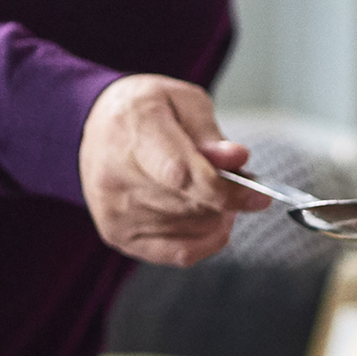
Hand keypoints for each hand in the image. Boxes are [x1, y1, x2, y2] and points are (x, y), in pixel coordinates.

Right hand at [77, 72, 259, 265]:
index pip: (180, 174)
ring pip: (190, 229)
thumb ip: (210, 133)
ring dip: (217, 216)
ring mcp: (114, 210)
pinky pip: (178, 254)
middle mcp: (115, 176)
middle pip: (190, 205)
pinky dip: (206, 241)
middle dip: (226, 199)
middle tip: (239, 185)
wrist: (97, 126)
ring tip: (215, 193)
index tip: (258, 195)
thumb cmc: (146, 111)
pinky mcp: (118, 235)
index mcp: (133, 133)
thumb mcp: (182, 101)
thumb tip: (237, 159)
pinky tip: (213, 222)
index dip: (225, 189)